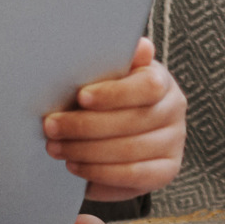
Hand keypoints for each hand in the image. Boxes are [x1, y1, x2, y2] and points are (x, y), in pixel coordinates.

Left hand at [42, 36, 184, 196]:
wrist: (118, 126)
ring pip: (130, 152)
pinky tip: (75, 166)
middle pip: (132, 122)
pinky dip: (100, 173)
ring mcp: (173, 143)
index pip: (148, 86)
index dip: (114, 93)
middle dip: (84, 127)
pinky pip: (134, 177)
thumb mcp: (106, 73)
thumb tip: (140, 46)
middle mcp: (174, 112)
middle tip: (50, 127)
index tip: (80, 97)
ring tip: (55, 148)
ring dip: (86, 152)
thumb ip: (114, 60)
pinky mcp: (166, 171)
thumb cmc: (106, 94)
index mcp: (161, 81)